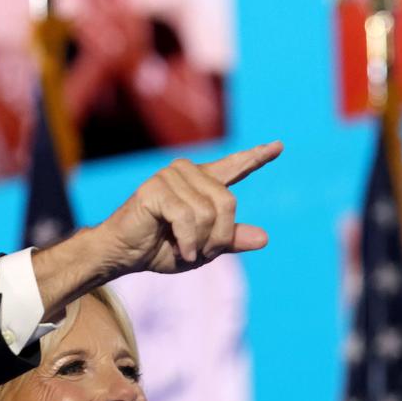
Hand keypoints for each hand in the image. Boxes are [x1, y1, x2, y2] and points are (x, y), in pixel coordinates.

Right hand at [30, 142, 281, 319]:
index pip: (234, 166)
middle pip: (228, 203)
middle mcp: (188, 173)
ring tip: (184, 249)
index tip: (278, 146)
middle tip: (199, 252)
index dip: (257, 157)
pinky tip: (181, 250)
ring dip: (200, 242)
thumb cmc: (161, 248)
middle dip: (218, 237)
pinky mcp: (156, 188)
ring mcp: (170, 177)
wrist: (123, 254)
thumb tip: (264, 238)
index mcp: (201, 184)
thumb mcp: (203, 248)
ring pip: (209, 213)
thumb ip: (231, 239)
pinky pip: (189, 218)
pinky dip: (188, 242)